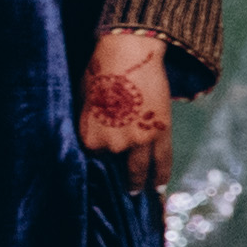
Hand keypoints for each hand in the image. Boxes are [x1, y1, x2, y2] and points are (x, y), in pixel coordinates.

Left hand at [79, 27, 174, 190]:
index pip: (93, 156)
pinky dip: (160, 176)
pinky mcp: (160, 133)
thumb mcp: (83, 100)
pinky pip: (162, 161)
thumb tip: (92, 131)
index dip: (99, 157)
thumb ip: (89, 122)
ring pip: (140, 170)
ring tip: (139, 192)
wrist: (127, 54)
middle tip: (122, 191)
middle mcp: (112, 145)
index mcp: (89, 137)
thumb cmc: (99, 71)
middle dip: (118, 178)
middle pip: (115, 165)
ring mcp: (137, 141)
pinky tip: (159, 188)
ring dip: (139, 183)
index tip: (102, 165)